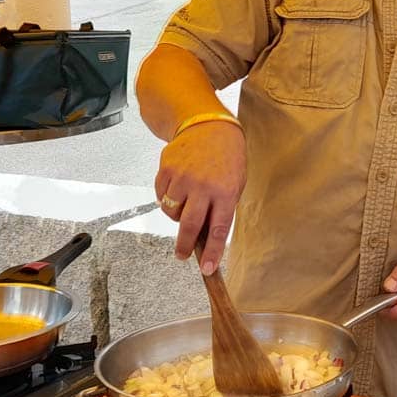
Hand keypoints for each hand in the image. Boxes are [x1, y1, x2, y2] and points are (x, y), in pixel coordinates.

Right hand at [154, 120, 245, 273]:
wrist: (209, 127)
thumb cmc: (226, 159)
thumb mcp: (234, 184)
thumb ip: (222, 209)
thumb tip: (207, 238)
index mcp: (226, 192)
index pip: (218, 229)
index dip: (212, 253)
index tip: (208, 269)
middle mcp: (203, 186)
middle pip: (190, 226)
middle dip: (185, 246)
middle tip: (183, 255)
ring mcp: (183, 178)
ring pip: (172, 212)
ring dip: (177, 215)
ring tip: (188, 201)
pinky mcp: (166, 170)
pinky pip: (161, 196)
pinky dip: (168, 197)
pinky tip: (179, 186)